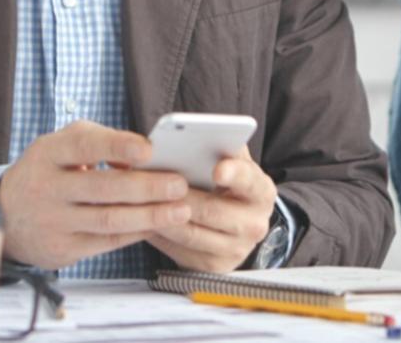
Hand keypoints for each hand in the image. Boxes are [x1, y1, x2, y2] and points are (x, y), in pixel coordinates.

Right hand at [0, 120, 189, 269]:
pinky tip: (158, 224)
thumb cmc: (48, 171)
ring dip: (150, 215)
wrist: (6, 215)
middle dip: (146, 187)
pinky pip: (107, 241)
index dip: (117, 146)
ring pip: (109, 219)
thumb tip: (144, 153)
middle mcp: (47, 187)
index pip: (83, 146)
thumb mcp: (61, 145)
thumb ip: (100, 141)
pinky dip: (136, 232)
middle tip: (179, 184)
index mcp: (48, 153)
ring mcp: (54, 221)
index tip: (149, 149)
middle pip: (103, 188)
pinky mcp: (62, 249)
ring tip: (181, 209)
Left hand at [146, 148, 278, 271]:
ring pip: (191, 234)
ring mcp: (236, 250)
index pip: (250, 181)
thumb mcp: (231, 162)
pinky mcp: (215, 267)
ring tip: (140, 200)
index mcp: (261, 192)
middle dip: (180, 196)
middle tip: (153, 182)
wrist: (238, 222)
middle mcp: (254, 224)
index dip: (234, 174)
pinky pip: (181, 252)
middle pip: (212, 211)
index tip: (217, 169)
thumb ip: (219, 146)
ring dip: (162, 217)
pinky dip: (160, 236)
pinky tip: (143, 220)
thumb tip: (193, 134)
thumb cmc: (227, 185)